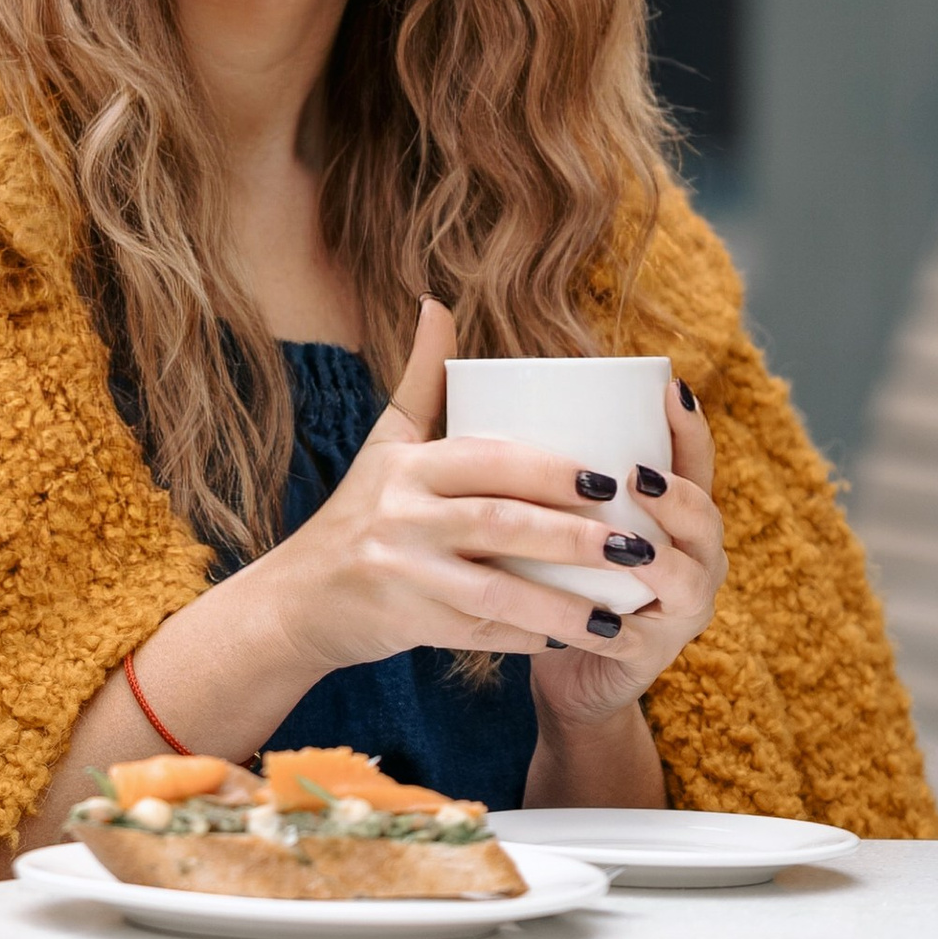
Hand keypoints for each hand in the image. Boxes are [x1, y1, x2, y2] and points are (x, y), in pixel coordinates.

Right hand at [244, 301, 713, 678]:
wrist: (299, 598)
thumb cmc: (356, 512)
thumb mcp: (385, 442)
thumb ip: (421, 379)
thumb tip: (435, 302)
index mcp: (406, 466)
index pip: (488, 460)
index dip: (550, 470)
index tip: (608, 480)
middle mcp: (402, 516)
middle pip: (501, 523)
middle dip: (574, 537)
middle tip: (638, 546)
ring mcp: (405, 574)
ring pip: (499, 589)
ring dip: (564, 603)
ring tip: (621, 612)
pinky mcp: (409, 623)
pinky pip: (483, 632)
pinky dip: (530, 636)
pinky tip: (574, 636)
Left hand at [529, 365, 722, 739]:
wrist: (556, 661)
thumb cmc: (556, 570)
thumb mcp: (558, 510)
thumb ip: (545, 459)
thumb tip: (494, 378)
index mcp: (674, 516)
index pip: (696, 464)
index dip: (691, 430)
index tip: (672, 388)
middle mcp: (690, 559)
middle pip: (706, 520)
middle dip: (680, 496)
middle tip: (639, 476)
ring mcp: (676, 612)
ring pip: (689, 583)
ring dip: (662, 563)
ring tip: (631, 548)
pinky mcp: (646, 658)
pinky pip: (637, 643)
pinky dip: (614, 629)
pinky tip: (595, 619)